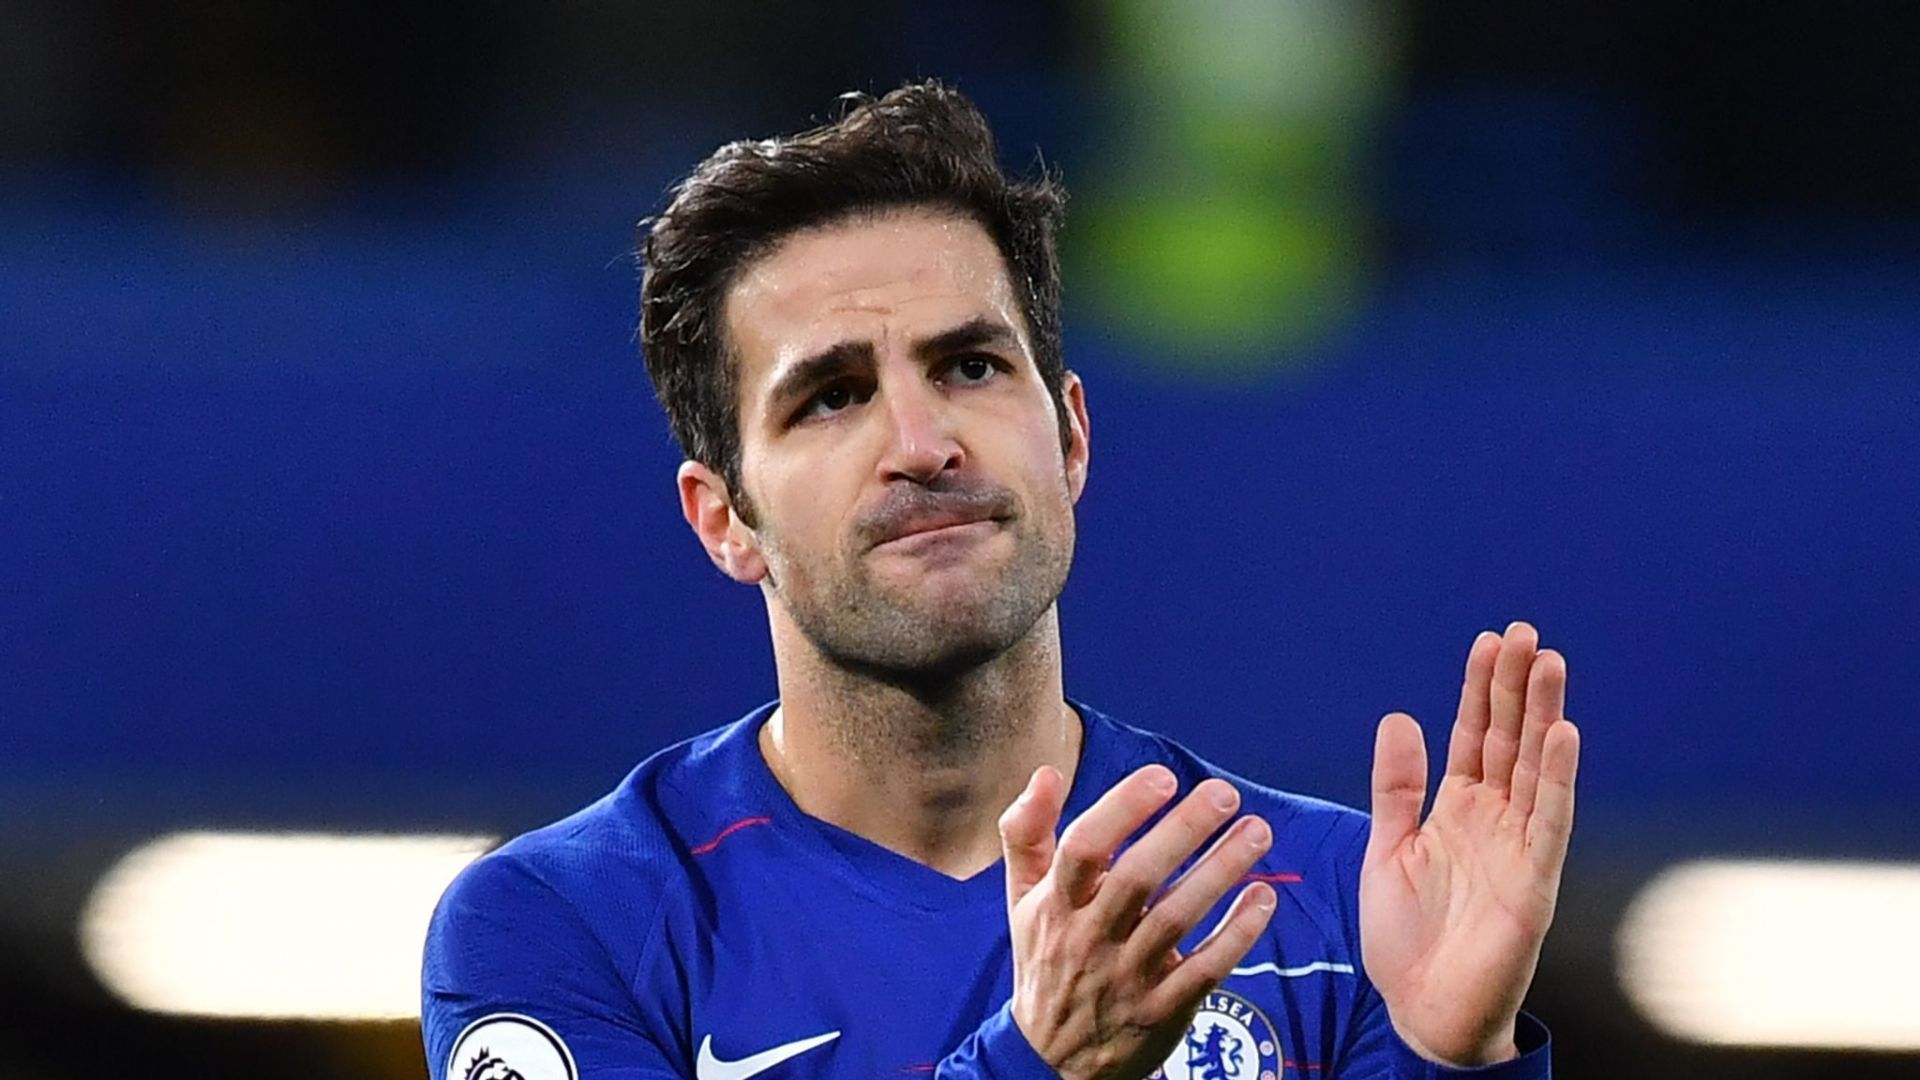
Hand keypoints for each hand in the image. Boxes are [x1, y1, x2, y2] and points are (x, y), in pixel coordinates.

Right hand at [997, 764, 1275, 1079]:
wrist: (1051, 1060)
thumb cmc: (1045, 957)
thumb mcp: (1022, 897)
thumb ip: (1027, 832)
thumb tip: (1048, 771)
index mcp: (1055, 905)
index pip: (1083, 849)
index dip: (1122, 809)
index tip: (1162, 777)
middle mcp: (1089, 939)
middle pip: (1137, 879)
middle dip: (1184, 832)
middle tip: (1225, 794)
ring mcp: (1127, 977)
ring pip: (1177, 919)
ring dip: (1220, 872)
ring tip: (1257, 832)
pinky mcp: (1163, 1010)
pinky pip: (1205, 969)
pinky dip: (1237, 933)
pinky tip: (1263, 897)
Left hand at [1359, 621, 1580, 1064]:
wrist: (1422, 1010)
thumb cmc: (1406, 938)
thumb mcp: (1388, 849)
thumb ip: (1396, 788)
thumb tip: (1399, 717)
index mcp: (1457, 810)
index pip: (1474, 736)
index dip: (1480, 690)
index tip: (1488, 641)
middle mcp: (1495, 820)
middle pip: (1510, 739)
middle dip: (1517, 686)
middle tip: (1525, 631)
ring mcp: (1520, 847)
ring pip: (1536, 768)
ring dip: (1544, 715)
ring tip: (1550, 661)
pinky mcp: (1535, 882)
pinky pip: (1550, 821)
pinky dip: (1558, 778)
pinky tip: (1564, 734)